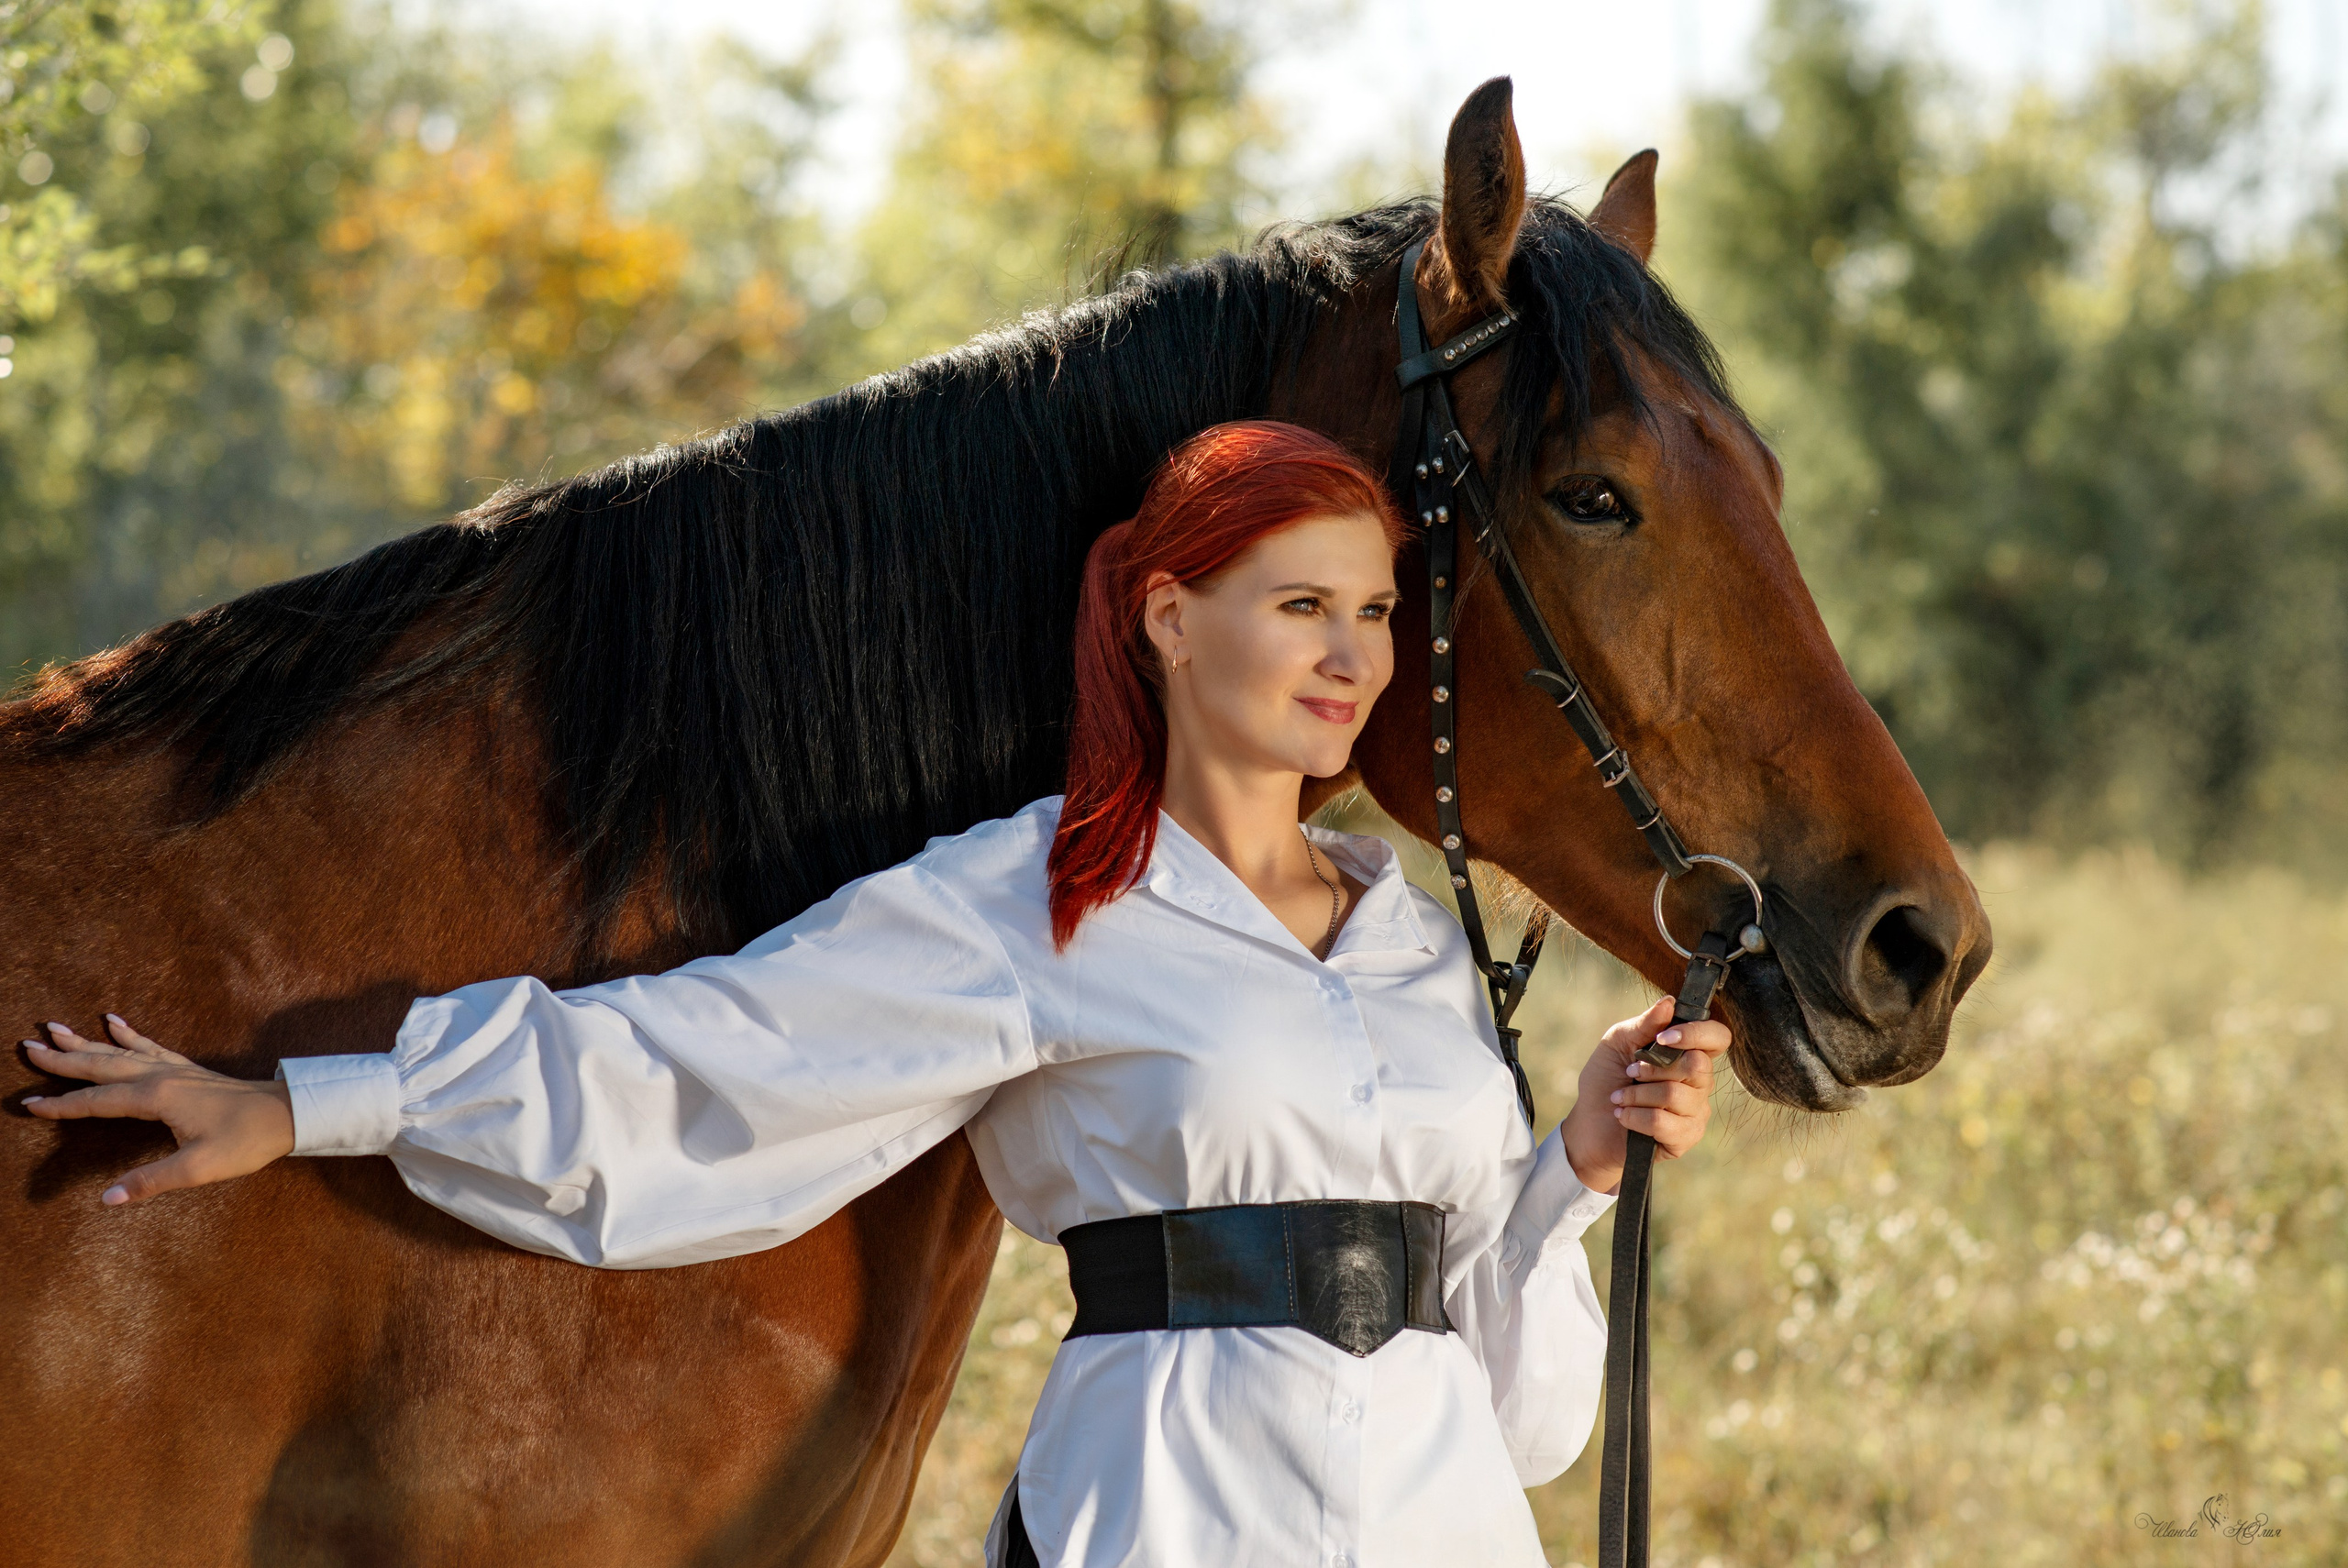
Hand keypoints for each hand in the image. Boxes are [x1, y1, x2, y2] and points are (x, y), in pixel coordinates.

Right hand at [20, 1016, 294, 1205]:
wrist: (288, 1113)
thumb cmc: (246, 1141)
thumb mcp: (198, 1168)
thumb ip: (151, 1181)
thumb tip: (107, 1199)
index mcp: (156, 1098)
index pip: (97, 1102)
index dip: (63, 1106)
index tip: (29, 1105)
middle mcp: (160, 1076)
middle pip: (101, 1065)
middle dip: (62, 1059)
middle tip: (26, 1045)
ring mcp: (175, 1068)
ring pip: (120, 1051)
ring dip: (86, 1042)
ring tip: (56, 1028)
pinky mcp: (187, 1069)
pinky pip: (148, 1045)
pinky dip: (127, 1034)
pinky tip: (114, 1021)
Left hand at [1558, 995, 1730, 1195]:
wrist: (1589, 1126)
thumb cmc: (1606, 1080)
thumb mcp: (1617, 1043)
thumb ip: (1644, 1024)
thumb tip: (1669, 1003)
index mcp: (1687, 1054)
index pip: (1717, 1038)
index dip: (1697, 1034)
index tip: (1663, 1038)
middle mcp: (1699, 1082)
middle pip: (1697, 1065)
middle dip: (1653, 1067)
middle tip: (1630, 1071)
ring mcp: (1695, 1111)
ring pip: (1676, 1094)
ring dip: (1636, 1094)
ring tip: (1620, 1098)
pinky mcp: (1685, 1137)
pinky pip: (1664, 1123)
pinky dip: (1635, 1117)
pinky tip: (1624, 1117)